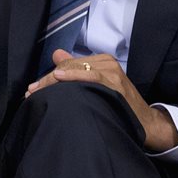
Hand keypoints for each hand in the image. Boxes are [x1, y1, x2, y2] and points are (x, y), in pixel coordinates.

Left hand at [25, 49, 177, 152]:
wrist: (146, 122)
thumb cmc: (119, 105)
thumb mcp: (97, 84)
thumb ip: (77, 68)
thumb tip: (56, 54)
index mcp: (101, 61)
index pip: (67, 63)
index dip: (48, 76)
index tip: (33, 88)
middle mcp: (106, 63)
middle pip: (68, 66)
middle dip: (47, 80)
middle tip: (31, 93)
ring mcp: (112, 72)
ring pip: (75, 69)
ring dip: (53, 81)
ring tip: (37, 92)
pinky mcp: (116, 83)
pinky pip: (91, 76)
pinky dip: (74, 75)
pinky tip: (59, 77)